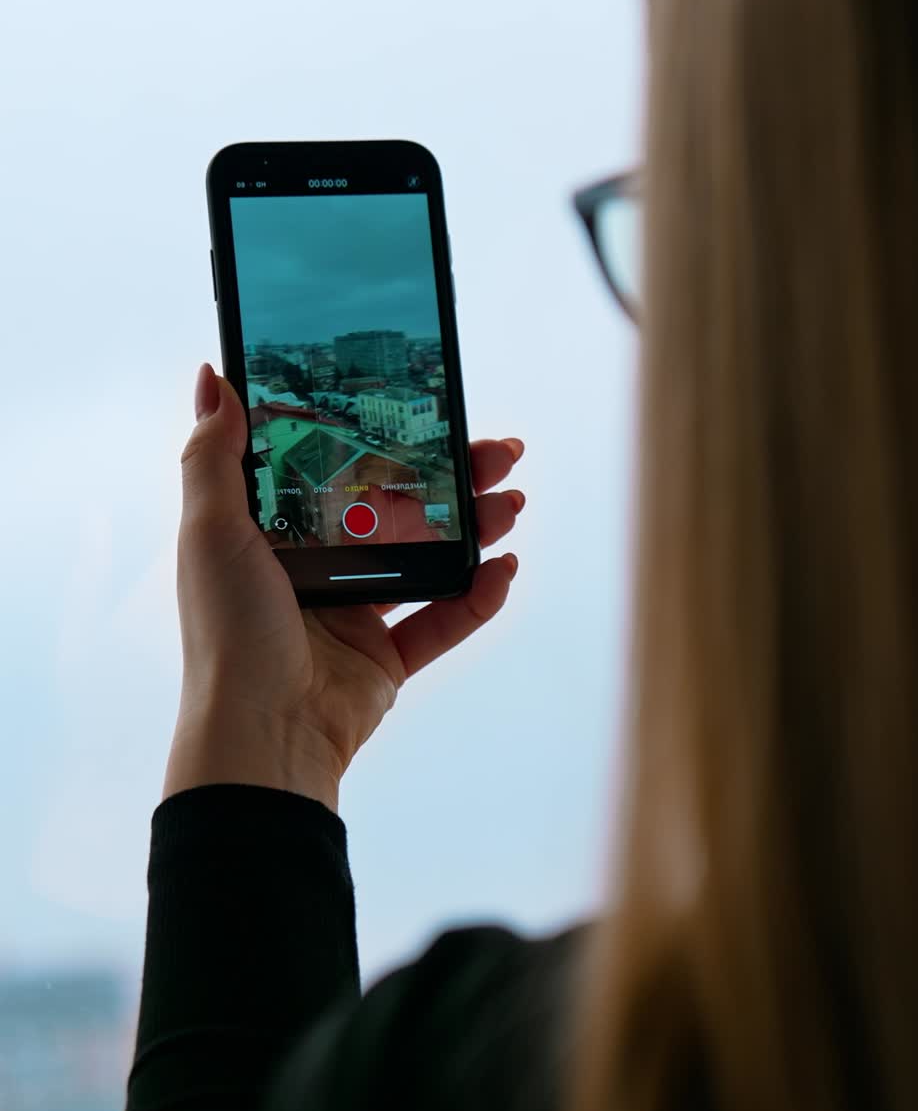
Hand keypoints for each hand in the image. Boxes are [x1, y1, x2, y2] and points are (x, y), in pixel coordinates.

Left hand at [164, 364, 524, 810]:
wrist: (264, 733)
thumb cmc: (231, 631)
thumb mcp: (212, 531)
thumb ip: (214, 456)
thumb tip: (214, 378)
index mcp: (276, 536)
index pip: (340, 471)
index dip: (384, 440)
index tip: (426, 410)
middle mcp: (318, 569)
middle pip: (397, 511)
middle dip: (451, 479)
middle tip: (498, 453)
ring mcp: (357, 616)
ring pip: (428, 560)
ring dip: (475, 529)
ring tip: (512, 502)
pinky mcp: (389, 659)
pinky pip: (443, 621)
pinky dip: (478, 596)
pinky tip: (504, 568)